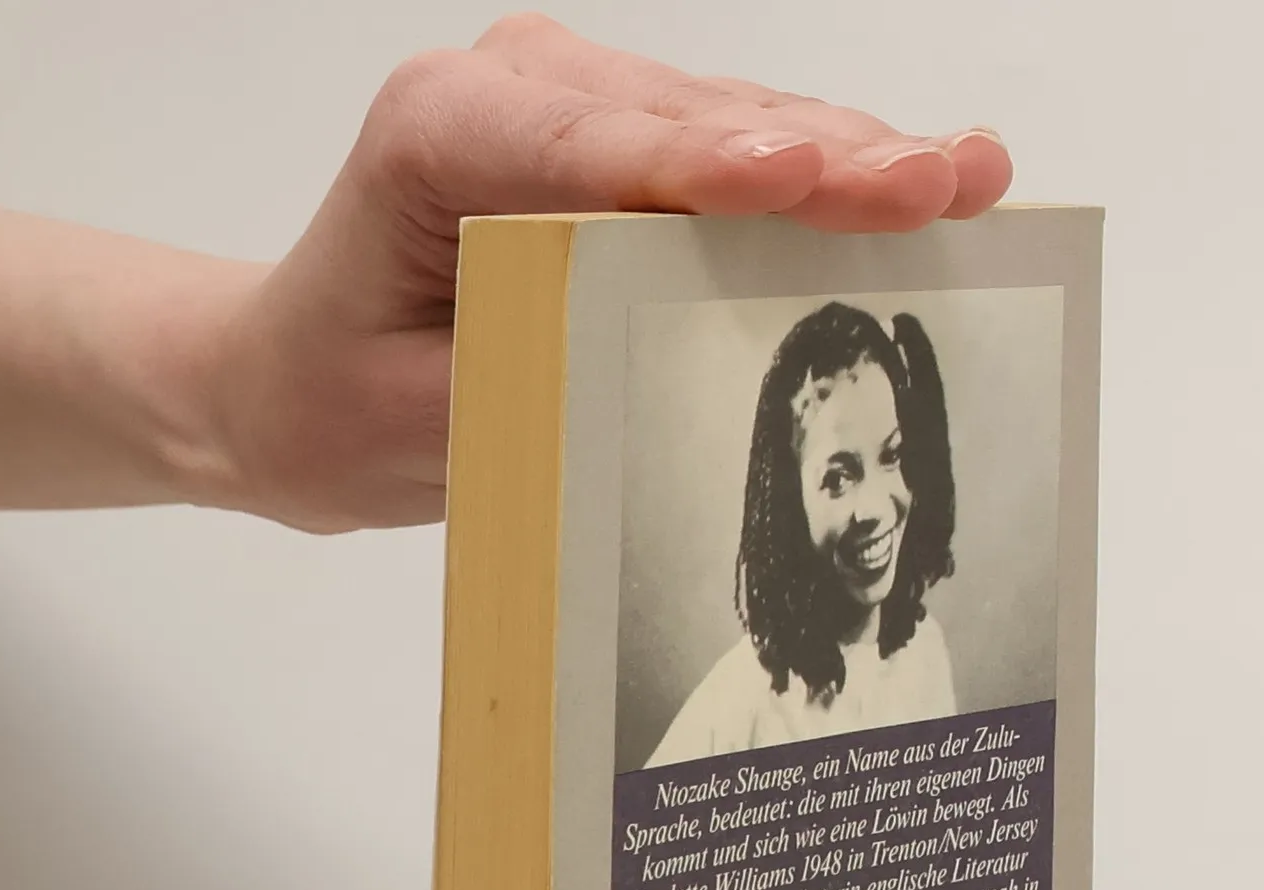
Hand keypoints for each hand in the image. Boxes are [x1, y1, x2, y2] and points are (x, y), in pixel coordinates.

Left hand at [206, 13, 1012, 532]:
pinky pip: (738, 154)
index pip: (589, 146)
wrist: (298, 377)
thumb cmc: (339, 399)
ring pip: (736, 124)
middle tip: (939, 184)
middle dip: (821, 158)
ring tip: (966, 180)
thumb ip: (526, 384)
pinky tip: (921, 184)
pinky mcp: (625, 143)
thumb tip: (651, 379)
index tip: (800, 179)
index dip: (703, 164)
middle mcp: (516, 92)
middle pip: (689, 121)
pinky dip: (828, 180)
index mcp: (440, 138)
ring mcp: (578, 105)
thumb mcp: (415, 424)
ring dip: (853, 160)